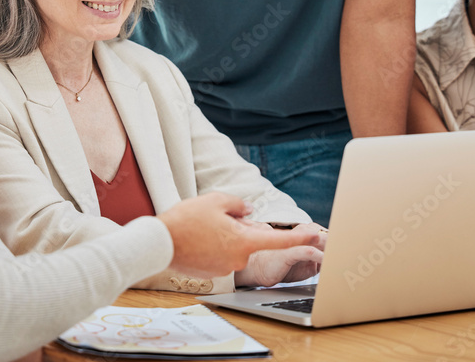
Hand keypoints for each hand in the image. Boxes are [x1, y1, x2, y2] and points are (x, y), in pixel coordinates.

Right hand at [157, 193, 320, 278]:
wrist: (160, 243)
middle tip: (214, 216)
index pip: (278, 240)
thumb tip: (246, 211)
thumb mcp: (216, 201)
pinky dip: (213, 245)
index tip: (314, 234)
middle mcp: (238, 259)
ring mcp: (225, 268)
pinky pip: (220, 254)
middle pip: (248, 238)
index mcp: (244, 241)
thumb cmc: (187, 220)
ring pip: (232, 246)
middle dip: (237, 226)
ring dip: (223, 235)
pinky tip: (196, 238)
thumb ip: (238, 204)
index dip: (298, 236)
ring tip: (200, 227)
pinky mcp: (212, 273)